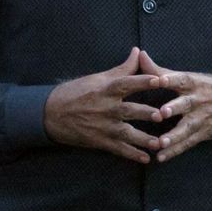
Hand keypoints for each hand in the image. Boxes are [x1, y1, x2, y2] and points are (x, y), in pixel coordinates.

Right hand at [43, 47, 162, 162]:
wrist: (49, 114)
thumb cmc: (76, 92)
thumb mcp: (98, 78)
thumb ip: (122, 68)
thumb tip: (138, 51)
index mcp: (106, 89)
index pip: (127, 83)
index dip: (144, 81)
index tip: (161, 79)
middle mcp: (106, 108)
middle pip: (129, 110)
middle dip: (145, 113)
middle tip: (162, 115)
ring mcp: (103, 126)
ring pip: (126, 133)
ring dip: (143, 139)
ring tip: (159, 143)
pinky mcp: (99, 141)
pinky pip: (118, 149)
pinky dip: (132, 155)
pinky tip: (145, 159)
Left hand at [138, 51, 211, 161]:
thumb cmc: (204, 88)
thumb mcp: (187, 77)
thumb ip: (160, 70)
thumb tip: (139, 54)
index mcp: (193, 83)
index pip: (181, 80)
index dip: (170, 79)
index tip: (158, 80)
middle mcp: (198, 100)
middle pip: (185, 104)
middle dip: (174, 108)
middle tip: (161, 113)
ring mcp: (201, 117)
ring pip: (187, 127)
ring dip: (174, 136)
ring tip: (161, 143)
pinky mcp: (203, 132)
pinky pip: (188, 142)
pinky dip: (175, 150)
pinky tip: (162, 157)